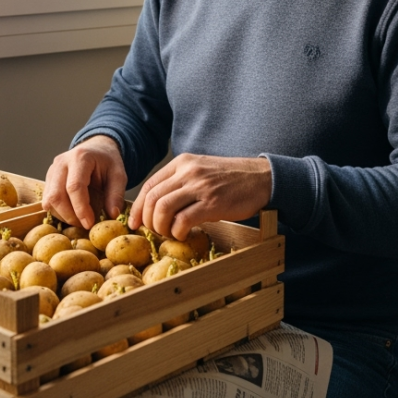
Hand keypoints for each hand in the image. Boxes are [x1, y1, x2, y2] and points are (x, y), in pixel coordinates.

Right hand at [43, 135, 126, 228]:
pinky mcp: (48, 178)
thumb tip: (112, 215)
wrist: (96, 148)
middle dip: (69, 215)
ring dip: (63, 215)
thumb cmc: (107, 162)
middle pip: (56, 195)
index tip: (89, 224)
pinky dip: (58, 211)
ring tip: (80, 220)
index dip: (81, 208)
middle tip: (84, 225)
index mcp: (80, 158)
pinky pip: (47, 199)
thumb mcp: (119, 175)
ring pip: (49, 199)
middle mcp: (62, 162)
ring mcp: (52, 170)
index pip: (74, 187)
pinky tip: (72, 213)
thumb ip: (116, 195)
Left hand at [129, 153, 271, 240]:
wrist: (261, 178)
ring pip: (163, 209)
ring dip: (161, 227)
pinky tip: (184, 235)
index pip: (149, 185)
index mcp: (182, 163)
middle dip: (148, 221)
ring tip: (170, 234)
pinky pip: (183, 221)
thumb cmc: (230, 179)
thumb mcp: (200, 171)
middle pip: (153, 199)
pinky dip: (178, 232)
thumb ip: (180, 182)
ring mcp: (200, 187)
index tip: (137, 223)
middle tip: (155, 232)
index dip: (139, 207)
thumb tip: (156, 206)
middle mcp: (188, 172)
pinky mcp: (213, 203)